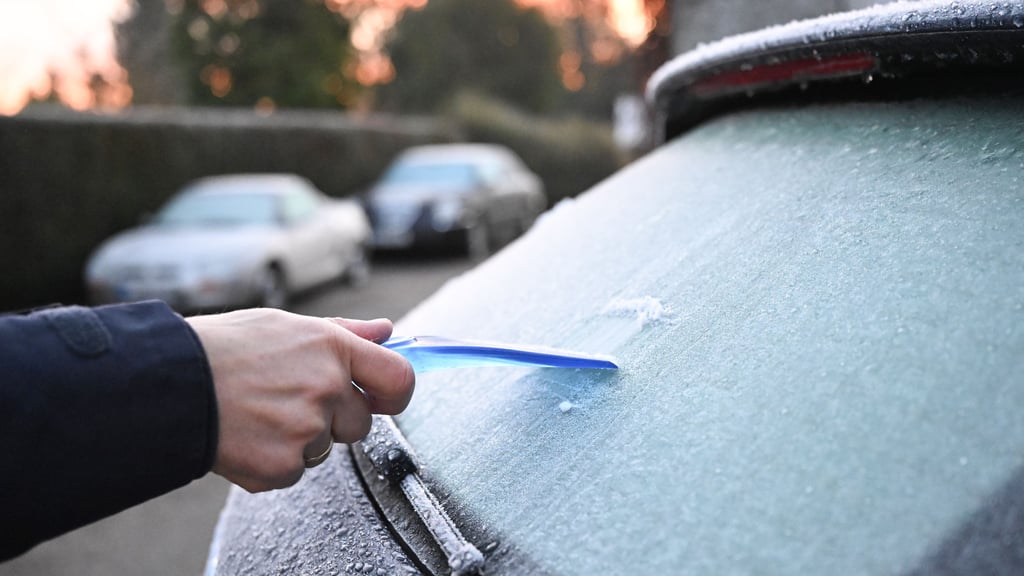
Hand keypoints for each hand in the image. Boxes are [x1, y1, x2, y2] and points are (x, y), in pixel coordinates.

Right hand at [186, 309, 414, 492]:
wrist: (170, 383)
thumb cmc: (224, 349)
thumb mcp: (286, 325)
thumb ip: (343, 333)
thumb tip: (384, 331)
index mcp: (333, 348)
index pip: (399, 378)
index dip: (396, 394)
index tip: (384, 399)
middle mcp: (327, 387)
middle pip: (361, 423)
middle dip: (334, 418)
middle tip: (289, 401)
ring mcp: (306, 429)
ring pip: (325, 447)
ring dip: (301, 439)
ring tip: (259, 413)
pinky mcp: (282, 465)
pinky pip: (296, 470)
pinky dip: (274, 461)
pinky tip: (248, 435)